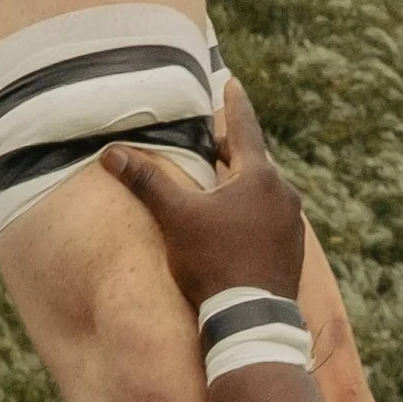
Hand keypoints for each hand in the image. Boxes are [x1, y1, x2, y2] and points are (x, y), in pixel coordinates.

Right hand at [101, 75, 304, 309]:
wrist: (250, 320)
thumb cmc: (213, 262)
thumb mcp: (176, 217)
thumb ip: (146, 181)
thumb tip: (110, 152)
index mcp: (258, 176)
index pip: (244, 126)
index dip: (234, 103)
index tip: (232, 81)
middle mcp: (283, 193)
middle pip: (254, 160)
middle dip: (232, 149)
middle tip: (215, 138)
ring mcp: (292, 223)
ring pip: (263, 190)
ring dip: (242, 183)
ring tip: (221, 183)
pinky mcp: (292, 249)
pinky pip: (271, 216)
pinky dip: (252, 210)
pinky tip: (236, 224)